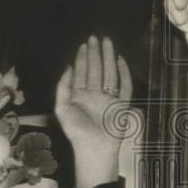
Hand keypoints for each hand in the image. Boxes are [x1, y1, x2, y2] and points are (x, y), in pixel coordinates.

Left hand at [55, 36, 132, 187]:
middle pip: (96, 70)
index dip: (82, 59)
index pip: (82, 73)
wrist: (94, 149)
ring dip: (108, 58)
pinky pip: (125, 86)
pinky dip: (124, 73)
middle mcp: (95, 94)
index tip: (84, 45)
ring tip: (107, 43)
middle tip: (95, 38)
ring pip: (110, 73)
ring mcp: (109, 98)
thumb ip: (63, 88)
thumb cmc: (77, 131)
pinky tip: (121, 61)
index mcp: (81, 96)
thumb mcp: (63, 109)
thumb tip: (67, 67)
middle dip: (95, 54)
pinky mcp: (122, 104)